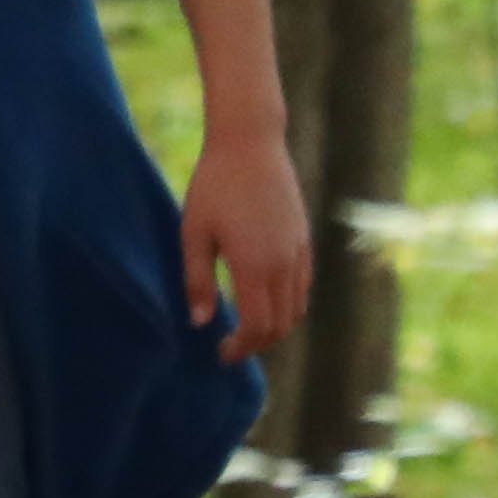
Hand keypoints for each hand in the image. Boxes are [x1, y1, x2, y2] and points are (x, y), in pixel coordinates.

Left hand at [182, 128, 312, 359]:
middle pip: (281, 324)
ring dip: (275, 326)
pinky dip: (288, 304)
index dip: (241, 347)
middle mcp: (283, 263)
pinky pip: (303, 285)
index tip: (220, 353)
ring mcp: (298, 250)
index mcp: (255, 265)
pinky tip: (264, 301)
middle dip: (258, 343)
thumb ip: (197, 280)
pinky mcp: (304, 238)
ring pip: (296, 308)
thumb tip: (199, 323)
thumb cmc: (213, 186)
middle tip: (230, 346)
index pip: (258, 326)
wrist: (250, 144)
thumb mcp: (193, 233)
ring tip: (246, 328)